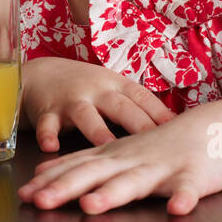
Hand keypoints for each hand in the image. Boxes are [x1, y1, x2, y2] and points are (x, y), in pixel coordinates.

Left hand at [17, 115, 221, 214]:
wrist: (208, 131)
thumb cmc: (156, 147)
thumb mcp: (114, 153)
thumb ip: (81, 163)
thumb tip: (42, 173)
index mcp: (111, 157)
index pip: (74, 168)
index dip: (48, 182)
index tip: (24, 195)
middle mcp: (130, 160)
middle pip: (93, 174)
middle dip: (66, 188)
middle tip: (42, 202)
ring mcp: (160, 168)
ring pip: (134, 182)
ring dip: (113, 193)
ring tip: (92, 204)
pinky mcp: (192, 175)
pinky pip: (188, 188)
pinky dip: (183, 198)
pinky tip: (177, 209)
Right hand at [21, 55, 175, 151]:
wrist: (40, 74)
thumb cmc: (85, 87)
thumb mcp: (112, 89)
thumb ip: (138, 107)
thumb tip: (176, 125)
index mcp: (116, 85)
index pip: (143, 98)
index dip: (161, 114)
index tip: (181, 133)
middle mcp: (96, 90)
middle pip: (120, 107)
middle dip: (137, 124)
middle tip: (155, 147)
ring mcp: (71, 100)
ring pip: (86, 115)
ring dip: (96, 131)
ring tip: (107, 147)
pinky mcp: (47, 111)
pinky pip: (47, 124)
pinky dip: (47, 135)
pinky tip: (50, 147)